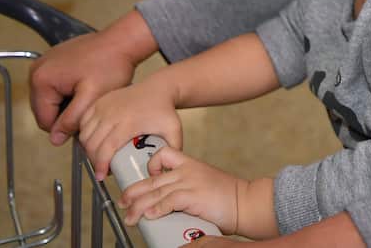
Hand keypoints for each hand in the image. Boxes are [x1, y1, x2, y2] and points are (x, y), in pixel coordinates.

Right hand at [28, 29, 138, 145]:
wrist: (122, 41)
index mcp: (41, 80)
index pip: (45, 121)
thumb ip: (71, 121)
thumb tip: (55, 139)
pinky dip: (69, 91)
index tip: (85, 118)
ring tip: (88, 95)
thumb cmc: (110, 65)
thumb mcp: (91, 99)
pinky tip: (86, 86)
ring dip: (68, 103)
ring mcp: (44, 64)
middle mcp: (37, 70)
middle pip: (45, 110)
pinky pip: (55, 87)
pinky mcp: (53, 61)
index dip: (65, 127)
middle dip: (66, 114)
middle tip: (89, 106)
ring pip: (51, 100)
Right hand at [78, 76, 182, 180]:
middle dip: (94, 160)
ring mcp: (105, 105)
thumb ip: (172, 152)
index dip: (101, 164)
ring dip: (88, 148)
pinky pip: (84, 121)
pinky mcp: (100, 101)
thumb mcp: (174, 131)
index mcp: (129, 122)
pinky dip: (85, 133)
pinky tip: (93, 141)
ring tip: (98, 156)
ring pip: (85, 133)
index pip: (107, 147)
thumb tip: (163, 172)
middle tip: (102, 168)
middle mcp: (113, 113)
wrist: (159, 88)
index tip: (102, 175)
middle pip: (92, 143)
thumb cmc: (165, 110)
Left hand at [119, 146, 241, 235]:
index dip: (149, 165)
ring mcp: (189, 182)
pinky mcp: (192, 196)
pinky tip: (149, 216)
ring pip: (155, 192)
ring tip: (130, 216)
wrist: (246, 202)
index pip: (163, 155)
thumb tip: (167, 207)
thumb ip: (186, 189)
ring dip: (138, 206)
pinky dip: (155, 209)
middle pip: (152, 179)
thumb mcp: (204, 185)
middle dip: (133, 192)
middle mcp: (187, 170)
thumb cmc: (228, 198)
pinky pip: (167, 201)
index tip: (143, 178)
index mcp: (190, 164)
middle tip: (123, 202)